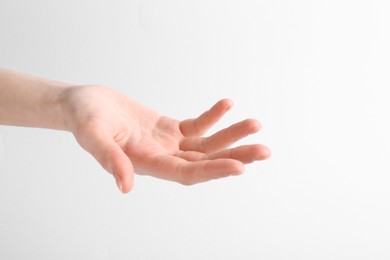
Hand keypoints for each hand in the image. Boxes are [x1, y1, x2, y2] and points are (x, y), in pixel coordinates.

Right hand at [61, 85, 269, 192]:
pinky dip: (212, 116)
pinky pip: (196, 125)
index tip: (240, 166)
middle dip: (235, 155)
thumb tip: (125, 186)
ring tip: (255, 124)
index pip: (186, 173)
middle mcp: (162, 158)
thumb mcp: (92, 135)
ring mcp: (167, 144)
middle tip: (265, 150)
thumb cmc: (83, 118)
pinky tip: (227, 104)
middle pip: (205, 161)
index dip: (212, 171)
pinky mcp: (169, 129)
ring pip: (206, 143)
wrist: (84, 104)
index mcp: (147, 164)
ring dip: (231, 135)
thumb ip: (109, 158)